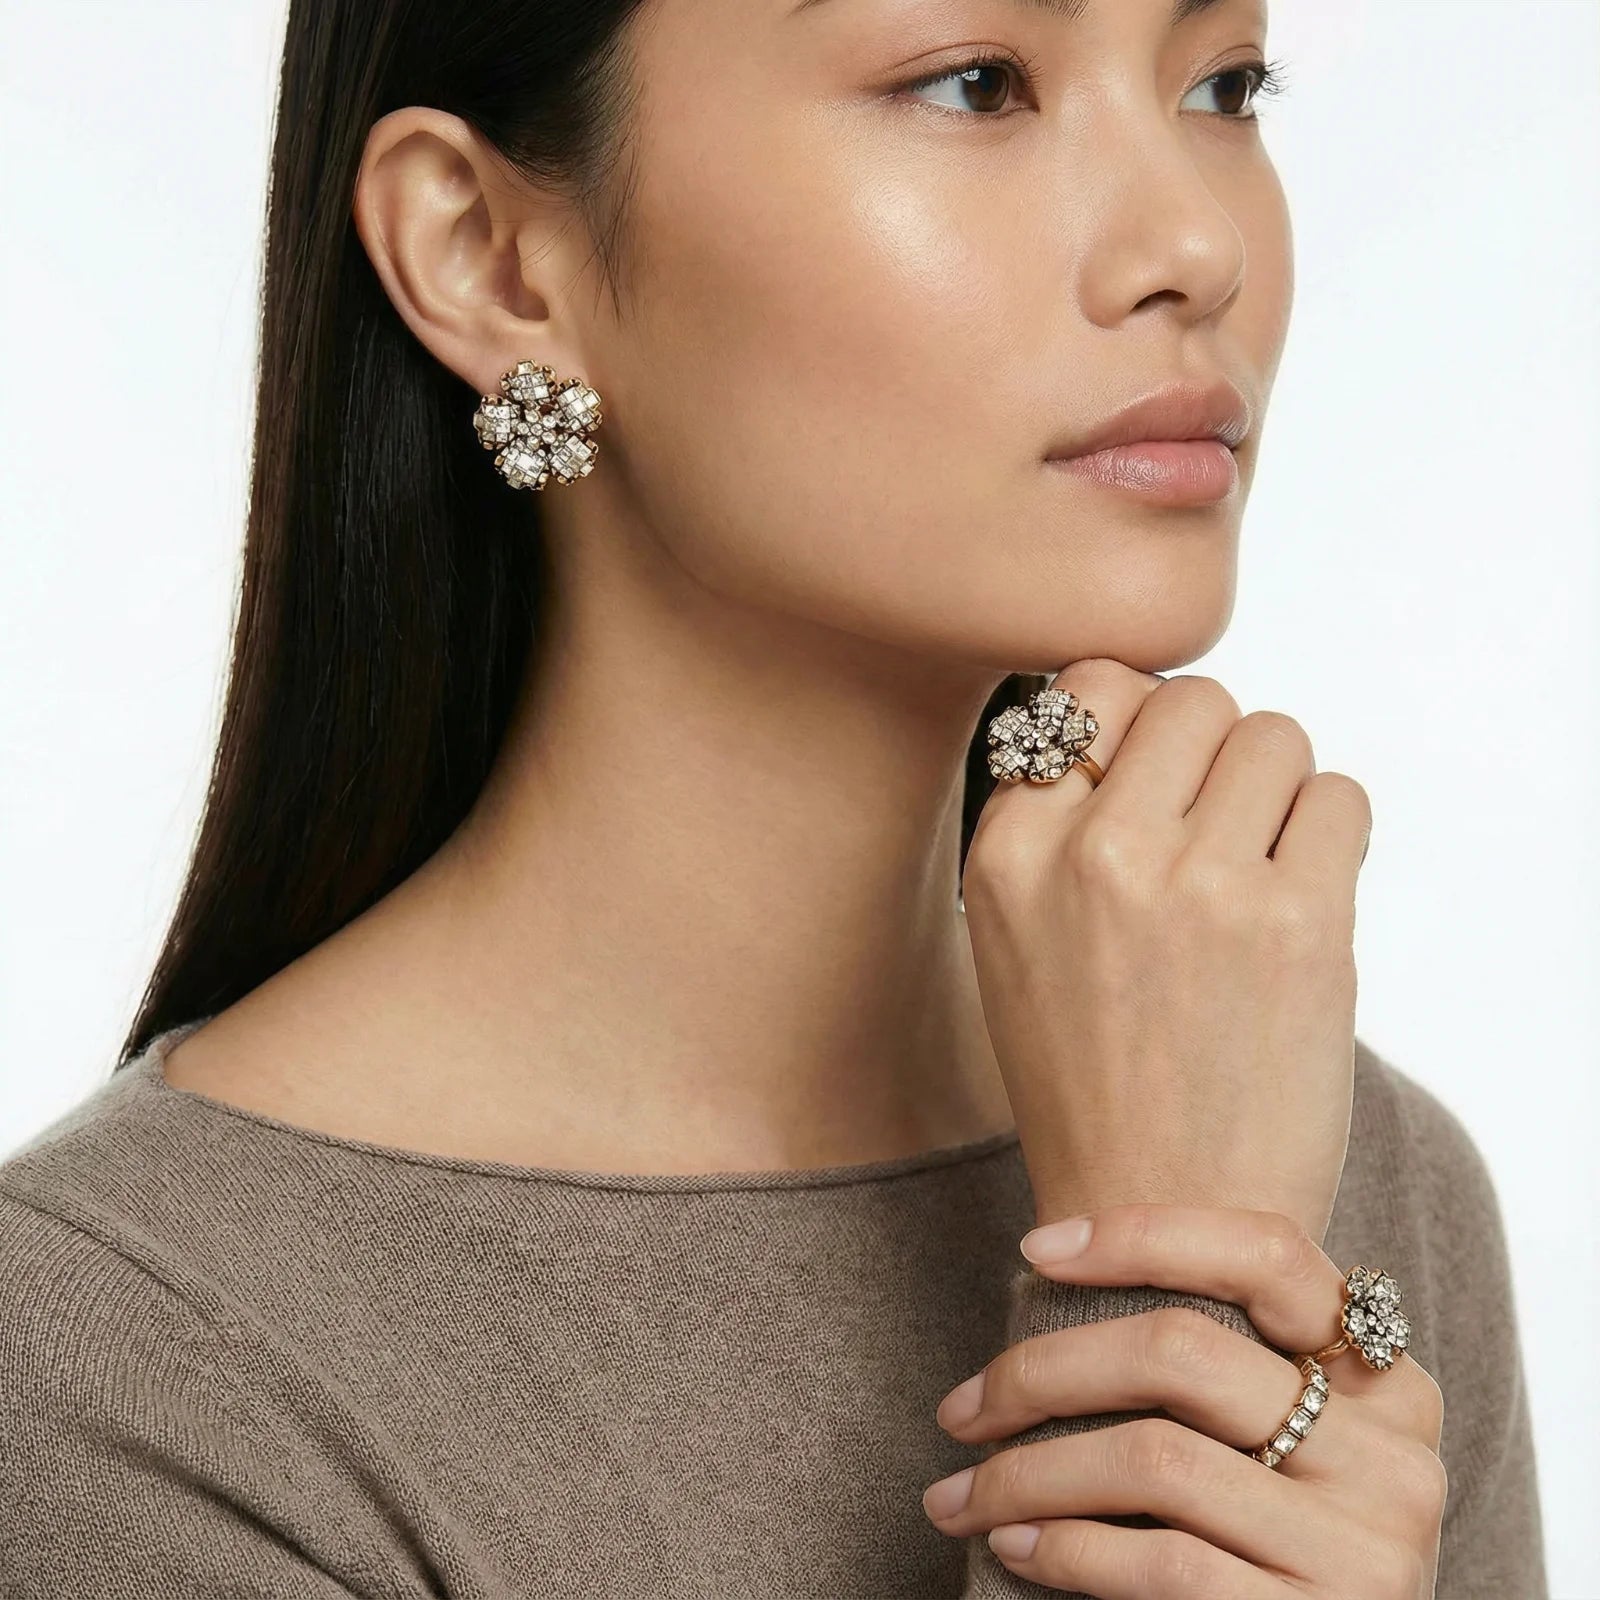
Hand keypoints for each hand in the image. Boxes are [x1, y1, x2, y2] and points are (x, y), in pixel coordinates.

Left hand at [923, 1203, 1445, 1597]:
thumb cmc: (1269, 1557)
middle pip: (1182, 1350)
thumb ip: (1216, 1377)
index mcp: (1387, 1385)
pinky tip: (1017, 1546)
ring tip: (962, 1495)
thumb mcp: (1278, 1453)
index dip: (1143, 1233)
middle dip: (1042, 1373)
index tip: (1035, 1249)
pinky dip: (1067, 1549)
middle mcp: (1394, 1457)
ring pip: (1154, 1458)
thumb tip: (1046, 1281)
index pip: (1267, 1252)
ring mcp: (1368, 1548)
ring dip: (1026, 1475)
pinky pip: (1165, 1563)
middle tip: (959, 1410)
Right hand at [961, 662, 1372, 1241]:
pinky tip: (1300, 895)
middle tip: (1217, 827)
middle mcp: (1094, 854)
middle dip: (1213, 749)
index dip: (1134, 719)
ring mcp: (1198, 885)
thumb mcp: (1015, 940)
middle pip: (1191, 699)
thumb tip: (1143, 712)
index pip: (1087, 686)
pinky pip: (1341, 796)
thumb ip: (1056, 826)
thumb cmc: (1090, 1075)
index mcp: (1008, 854)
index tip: (1156, 776)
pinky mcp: (1300, 924)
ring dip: (1276, 788)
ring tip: (1259, 866)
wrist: (1161, 1213)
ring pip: (1273, 733)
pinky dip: (1330, 832)